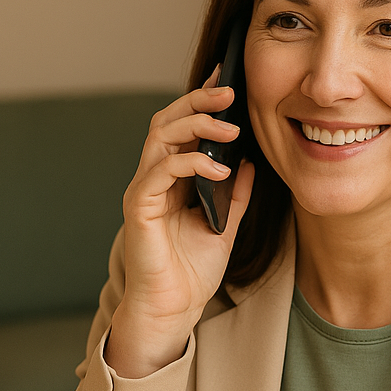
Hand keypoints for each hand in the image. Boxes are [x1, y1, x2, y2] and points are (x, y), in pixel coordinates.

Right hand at [105, 70, 254, 376]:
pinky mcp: (138, 206)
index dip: (202, 101)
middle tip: (230, 92)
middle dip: (198, 101)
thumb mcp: (227, 225)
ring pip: (161, 136)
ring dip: (196, 124)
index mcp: (173, 179)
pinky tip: (219, 169)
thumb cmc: (194, 271)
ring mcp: (144, 189)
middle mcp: (154, 178)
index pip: (184, 127)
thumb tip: (252, 162)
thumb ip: (237, 195)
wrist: (175, 308)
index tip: (229, 82)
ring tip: (230, 127)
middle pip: (168, 120)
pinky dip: (190, 162)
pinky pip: (161, 169)